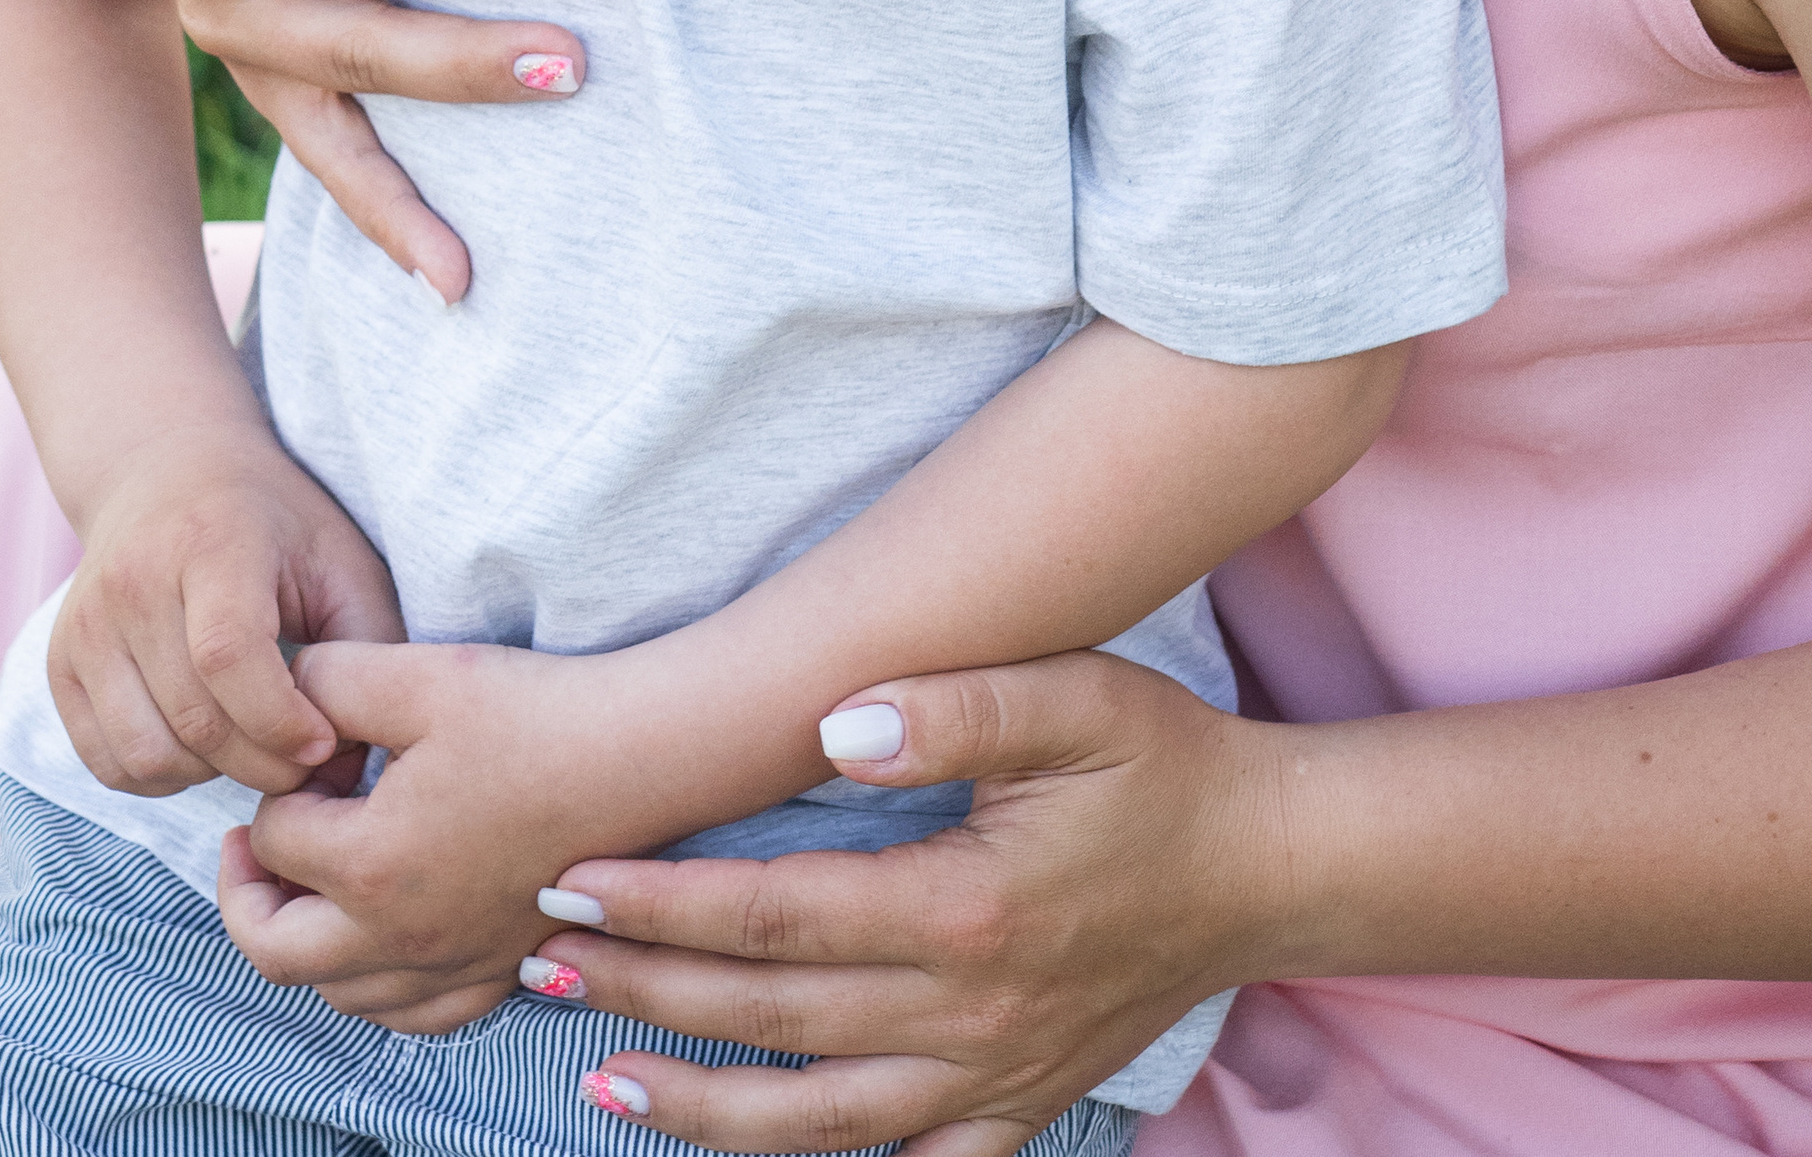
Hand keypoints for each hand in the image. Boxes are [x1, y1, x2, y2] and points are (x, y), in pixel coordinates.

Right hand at [50, 423, 404, 798]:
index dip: (280, 720)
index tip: (325, 740)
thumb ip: (364, 643)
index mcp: (209, 543)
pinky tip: (203, 748)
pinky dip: (160, 778)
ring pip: (146, 752)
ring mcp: (87, 626)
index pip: (227, 654)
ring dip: (212, 776)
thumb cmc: (273, 522)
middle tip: (303, 759)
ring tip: (254, 748)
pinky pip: (106, 762)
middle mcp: (133, 583)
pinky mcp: (61, 664)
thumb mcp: (339, 558)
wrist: (166, 471)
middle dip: (262, 762)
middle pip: (193, 717)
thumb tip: (358, 750)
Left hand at [220, 639, 677, 1033]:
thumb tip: (285, 691)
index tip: (322, 748)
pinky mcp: (497, 970)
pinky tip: (384, 941)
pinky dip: (375, 988)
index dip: (282, 784)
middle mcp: (399, 935)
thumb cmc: (538, 715)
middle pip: (276, 949)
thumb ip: (330, 678)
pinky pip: (410, 1015)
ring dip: (305, 944)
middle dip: (247, 895)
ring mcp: (451, 963)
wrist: (643, 756)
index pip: (275, 838)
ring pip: (337, 993)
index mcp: (369, 863)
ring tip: (310, 886)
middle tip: (251, 844)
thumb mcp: (421, 675)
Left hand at [524, 657, 1279, 1156]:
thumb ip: (953, 704)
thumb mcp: (1075, 697)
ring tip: (601, 1077)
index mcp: (965, 909)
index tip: (576, 875)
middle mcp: (965, 1012)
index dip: (665, 899)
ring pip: (814, 1120)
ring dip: (699, 1101)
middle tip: (544, 956)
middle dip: (645, 987)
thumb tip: (833, 726)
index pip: (774, 913)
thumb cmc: (1164, 764)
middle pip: (769, 1015)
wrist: (1267, 864)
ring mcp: (989, 1077)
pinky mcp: (1016, 1106)